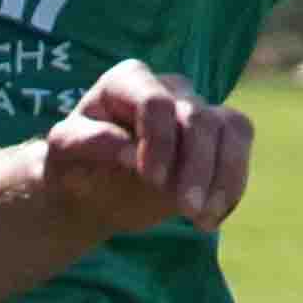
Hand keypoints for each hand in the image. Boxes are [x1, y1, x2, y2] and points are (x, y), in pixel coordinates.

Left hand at [36, 62, 249, 234]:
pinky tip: (213, 218)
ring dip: (222, 177)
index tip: (151, 180)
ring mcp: (196, 108)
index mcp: (126, 82)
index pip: (155, 102)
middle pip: (198, 118)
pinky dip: (233, 182)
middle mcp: (167, 88)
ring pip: (230, 127)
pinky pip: (240, 143)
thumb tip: (130, 152)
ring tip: (203, 220)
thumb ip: (88, 142)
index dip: (159, 141)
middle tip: (186, 210)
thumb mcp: (62, 153)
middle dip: (195, 167)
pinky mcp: (217, 134)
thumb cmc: (74, 164)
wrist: (92, 189)